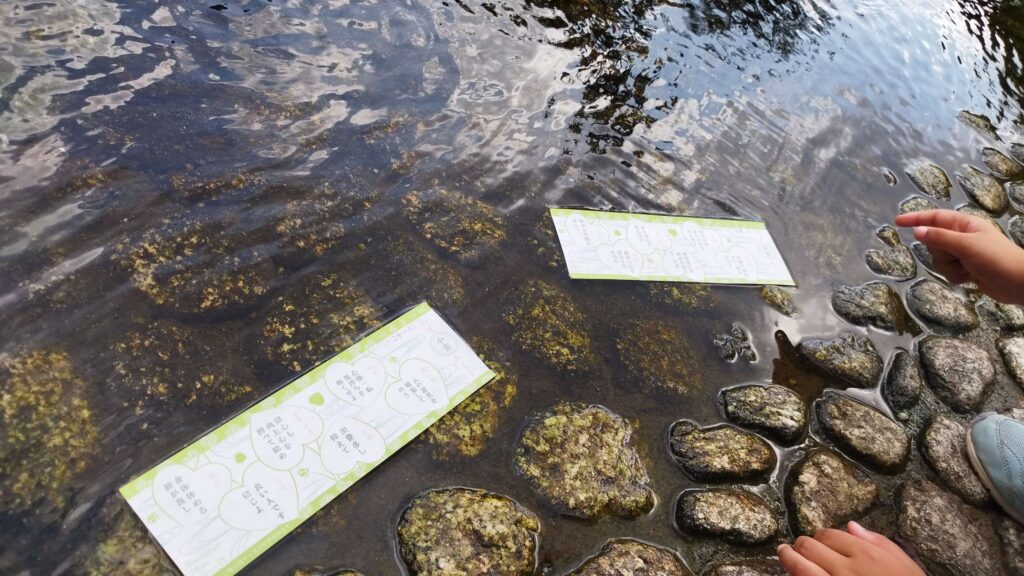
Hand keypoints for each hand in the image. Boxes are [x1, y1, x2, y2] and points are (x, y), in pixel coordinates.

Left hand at [778, 522, 924, 575]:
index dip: (820, 536)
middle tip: (796, 546)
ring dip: (788, 558)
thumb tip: (851, 526)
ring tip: (783, 553)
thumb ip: (877, 542)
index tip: (817, 540)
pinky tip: (794, 575)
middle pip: (809, 547)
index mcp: (866, 555)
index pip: (828, 535)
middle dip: (801, 544)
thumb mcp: (904, 563)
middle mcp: (846, 570)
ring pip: (799, 567)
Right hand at [895, 209, 1023, 303]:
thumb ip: (939, 238)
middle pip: (934, 242)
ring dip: (950, 267)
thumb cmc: (996, 258)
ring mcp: (964, 254)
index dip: (916, 218)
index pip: (934, 218)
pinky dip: (956, 276)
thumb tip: (917, 231)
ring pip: (939, 260)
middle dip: (941, 253)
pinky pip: (947, 272)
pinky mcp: (966, 269)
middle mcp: (962, 237)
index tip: (897, 221)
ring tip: (968, 269)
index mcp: (964, 224)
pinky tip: (971, 278)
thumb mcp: (966, 245)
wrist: (1018, 283)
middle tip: (958, 257)